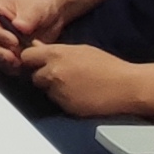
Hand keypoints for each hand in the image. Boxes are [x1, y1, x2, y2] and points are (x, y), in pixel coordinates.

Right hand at [0, 0, 66, 66]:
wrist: (54, 13)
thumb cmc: (40, 3)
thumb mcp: (35, 7)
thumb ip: (27, 16)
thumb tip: (19, 26)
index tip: (14, 41)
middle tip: (14, 58)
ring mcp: (0, 41)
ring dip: (5, 63)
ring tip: (21, 63)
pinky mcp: (10, 52)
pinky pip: (5, 64)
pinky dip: (13, 68)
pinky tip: (24, 66)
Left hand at [23, 41, 145, 117]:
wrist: (126, 86)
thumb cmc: (108, 65)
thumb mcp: (81, 50)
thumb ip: (56, 49)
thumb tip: (37, 47)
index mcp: (57, 54)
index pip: (27, 56)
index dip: (31, 59)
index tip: (36, 62)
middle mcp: (54, 73)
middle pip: (34, 76)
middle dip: (43, 76)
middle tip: (59, 75)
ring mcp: (59, 92)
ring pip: (46, 91)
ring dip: (53, 89)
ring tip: (73, 85)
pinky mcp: (67, 107)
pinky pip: (58, 103)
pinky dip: (64, 100)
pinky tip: (79, 95)